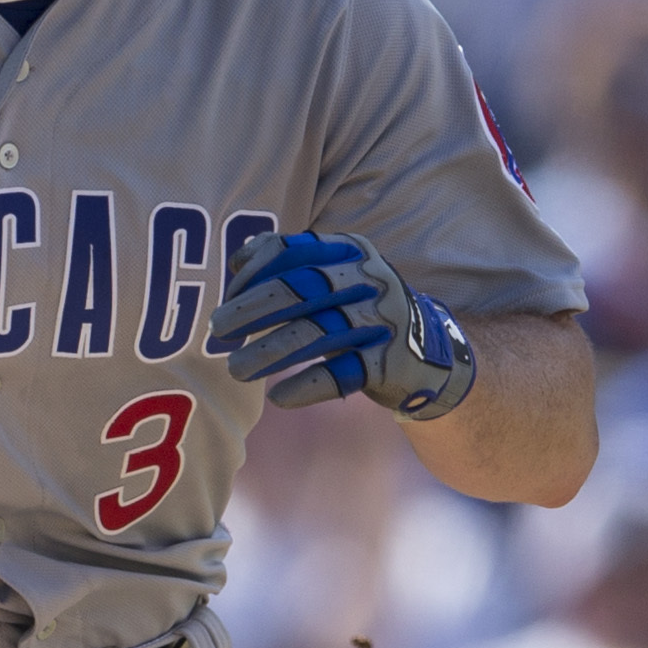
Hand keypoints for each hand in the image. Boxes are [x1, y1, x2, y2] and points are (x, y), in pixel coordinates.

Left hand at [206, 230, 475, 418]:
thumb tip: (237, 260)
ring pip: (317, 333)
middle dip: (252, 309)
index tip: (225, 298)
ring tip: (235, 369)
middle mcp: (367, 280)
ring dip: (269, 351)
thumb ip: (291, 267)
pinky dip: (308, 385)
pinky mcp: (389, 363)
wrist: (429, 354)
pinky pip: (343, 374)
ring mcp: (381, 321)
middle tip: (218, 330)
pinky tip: (279, 397)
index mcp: (348, 251)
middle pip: (301, 289)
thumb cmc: (360, 311)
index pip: (290, 250)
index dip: (251, 273)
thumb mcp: (334, 278)